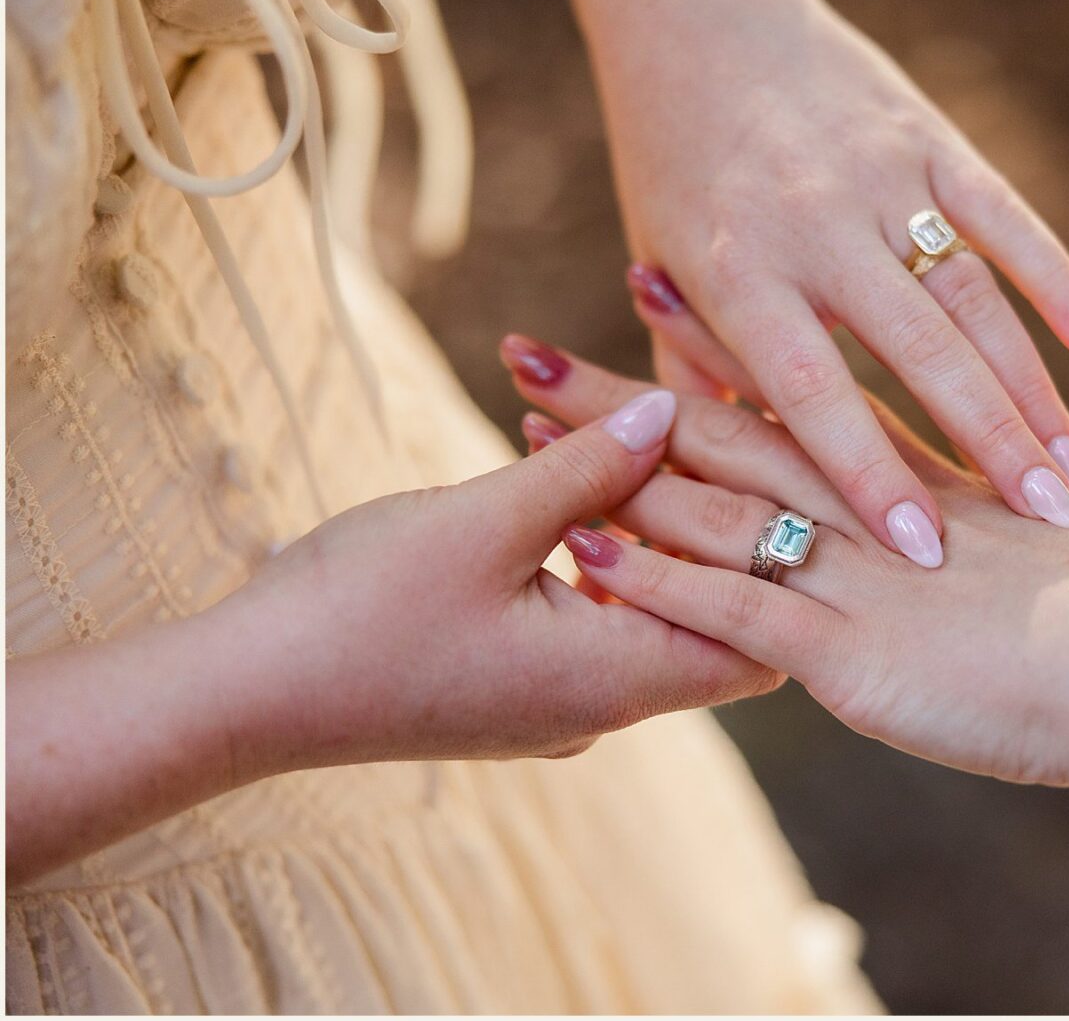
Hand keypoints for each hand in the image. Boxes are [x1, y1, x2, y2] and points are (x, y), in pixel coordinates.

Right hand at [216, 390, 779, 778]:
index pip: (762, 636)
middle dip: (714, 526)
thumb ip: (589, 465)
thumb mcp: (485, 519)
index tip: (765, 463)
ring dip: (650, 532)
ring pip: (651, 613)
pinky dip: (605, 558)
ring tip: (642, 440)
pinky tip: (579, 485)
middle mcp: (606, 705)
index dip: (775, 551)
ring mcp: (563, 703)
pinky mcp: (522, 690)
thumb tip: (666, 412)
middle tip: (708, 433)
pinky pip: (598, 622)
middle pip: (711, 620)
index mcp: (617, 678)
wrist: (245, 691)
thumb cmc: (360, 608)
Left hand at [505, 340, 1068, 794]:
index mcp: (918, 470)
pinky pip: (731, 608)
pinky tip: (584, 553)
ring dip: (615, 473)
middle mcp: (871, 504)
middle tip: (543, 347)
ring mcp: (854, 574)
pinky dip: (655, 582)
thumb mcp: (1062, 521)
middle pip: (727, 427)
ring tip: (524, 430)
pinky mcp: (851, 654)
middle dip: (628, 391)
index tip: (651, 287)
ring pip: (713, 503)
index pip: (796, 385)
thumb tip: (999, 479)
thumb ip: (1006, 495)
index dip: (713, 340)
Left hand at [564, 0, 1068, 565]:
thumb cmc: (671, 167)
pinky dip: (1057, 278)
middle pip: (919, 347)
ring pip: (974, 292)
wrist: (697, 16)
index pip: (813, 390)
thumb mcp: (662, 274)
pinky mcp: (928, 136)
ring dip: (1033, 386)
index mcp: (736, 268)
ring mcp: (878, 174)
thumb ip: (691, 378)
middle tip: (1051, 525)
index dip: (868, 472)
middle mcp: (812, 221)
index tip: (924, 551)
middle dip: (991, 441)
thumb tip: (699, 485)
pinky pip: (1006, 215)